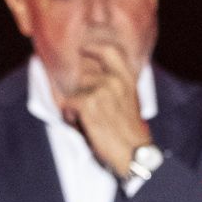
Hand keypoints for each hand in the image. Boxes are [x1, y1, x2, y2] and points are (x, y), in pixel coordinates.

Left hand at [64, 35, 151, 177]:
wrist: (134, 154)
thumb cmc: (131, 132)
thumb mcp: (131, 102)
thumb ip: (118, 85)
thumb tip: (99, 76)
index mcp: (128, 79)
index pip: (110, 51)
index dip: (93, 48)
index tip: (83, 49)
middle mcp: (115, 81)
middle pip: (85, 72)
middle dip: (79, 88)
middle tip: (84, 104)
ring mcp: (102, 91)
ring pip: (75, 88)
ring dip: (74, 103)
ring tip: (83, 118)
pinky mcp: (88, 104)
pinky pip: (68, 103)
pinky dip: (70, 116)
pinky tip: (81, 125)